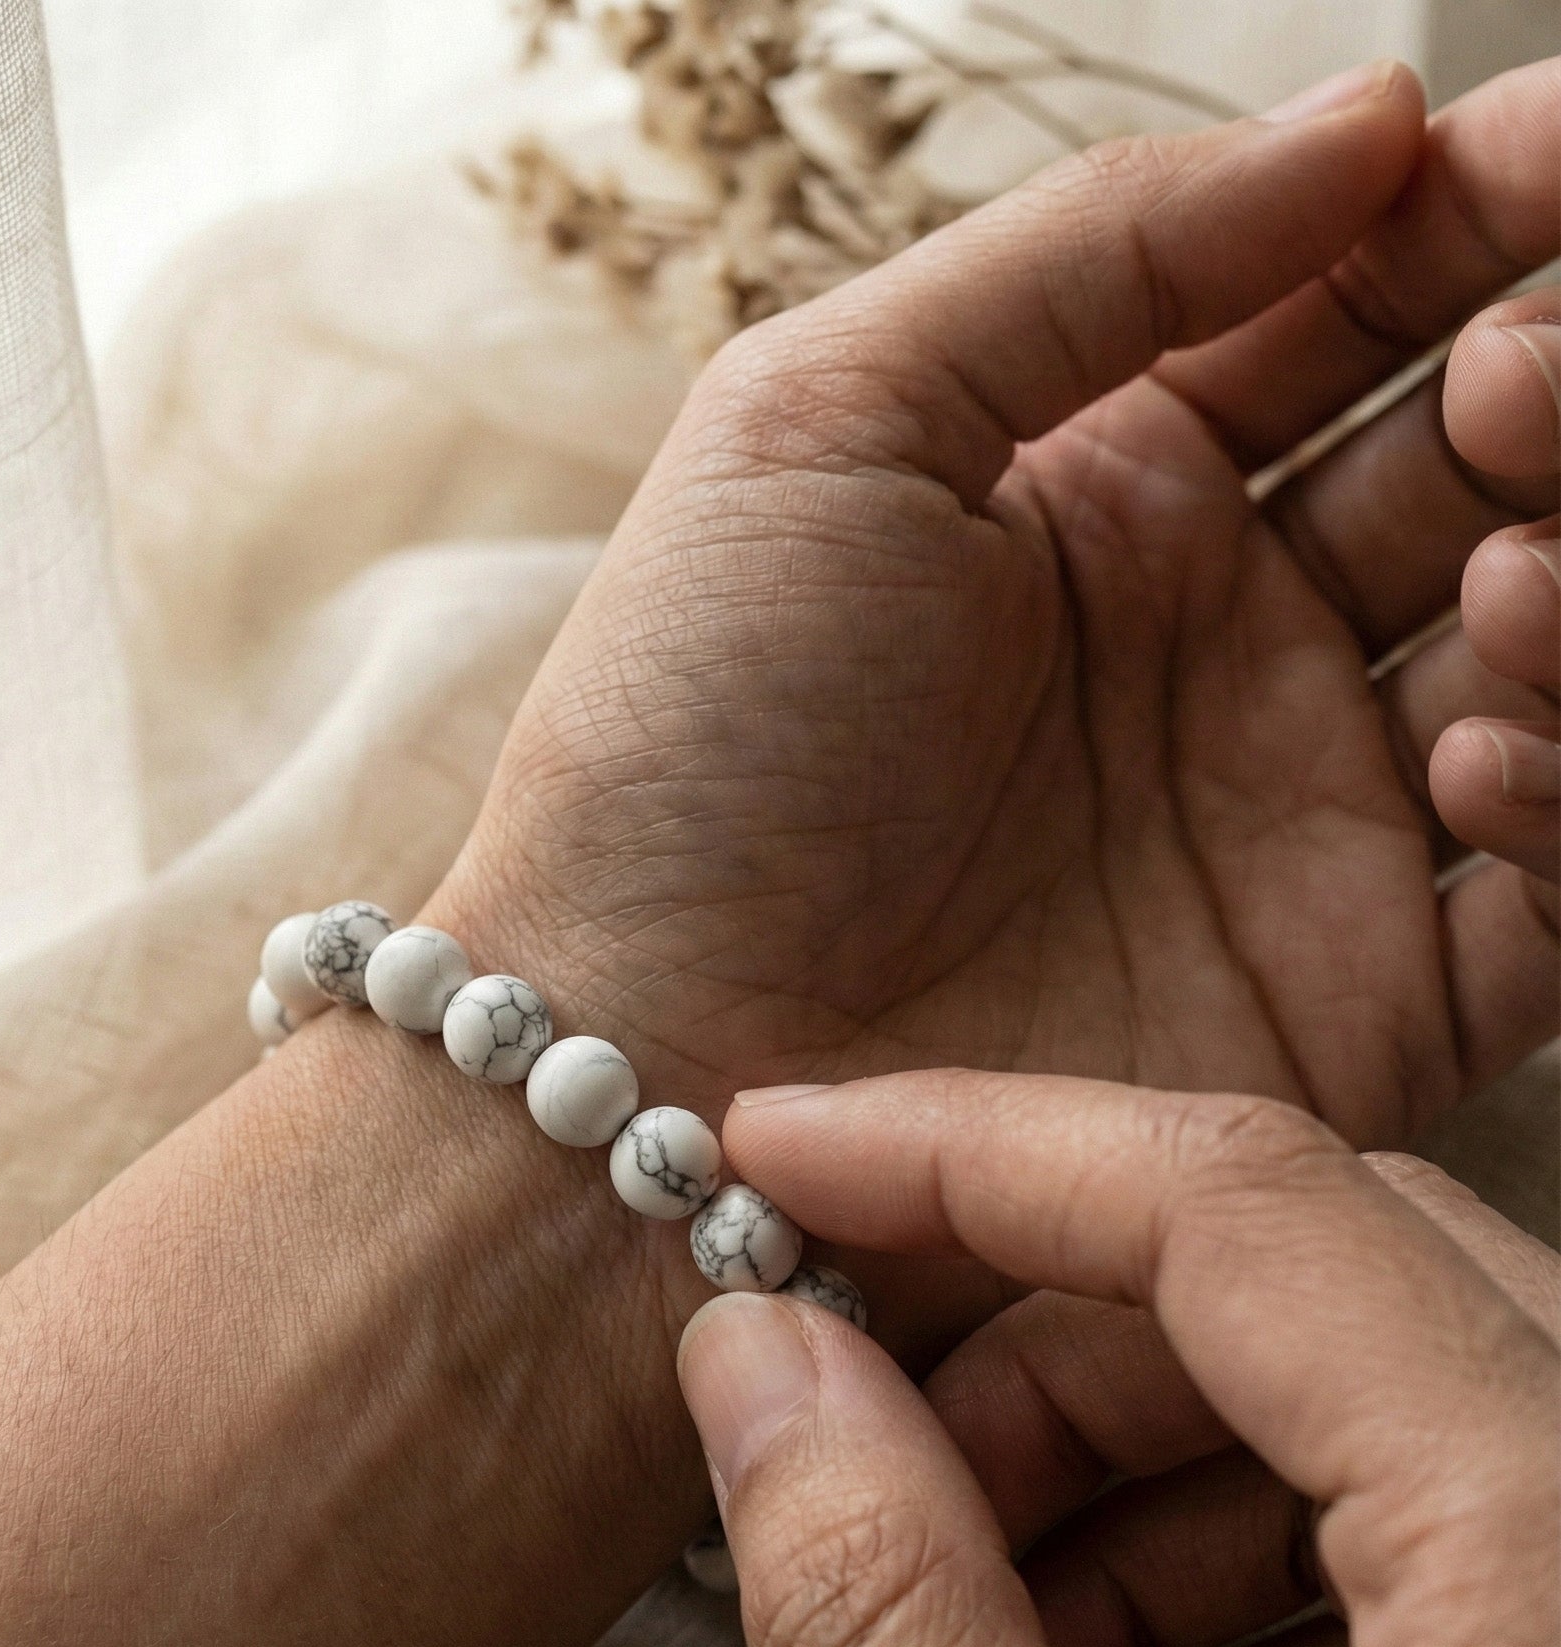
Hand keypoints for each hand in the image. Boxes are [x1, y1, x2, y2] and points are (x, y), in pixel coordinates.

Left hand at [438, 61, 1558, 1153]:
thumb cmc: (687, 748)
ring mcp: (1300, 826)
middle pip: (1480, 470)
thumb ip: (1091, 255)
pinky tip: (1467, 738)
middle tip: (1516, 367)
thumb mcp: (826, 423)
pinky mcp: (1352, 1008)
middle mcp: (1230, 651)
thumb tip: (1369, 115)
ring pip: (1544, 664)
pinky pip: (1547, 898)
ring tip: (1500, 566)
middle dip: (1537, 384)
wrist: (641, 1067)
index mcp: (1112, 498)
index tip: (1557, 144)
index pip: (1350, 312)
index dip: (1471, 214)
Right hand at [675, 1071, 1557, 1646]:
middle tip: (855, 1473)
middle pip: (1299, 1280)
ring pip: (1340, 1390)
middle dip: (1039, 1357)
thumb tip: (752, 1351)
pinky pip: (1394, 1521)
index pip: (1248, 1210)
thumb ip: (877, 1632)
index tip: (779, 1153)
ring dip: (1113, 1483)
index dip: (973, 1148)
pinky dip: (1211, 1578)